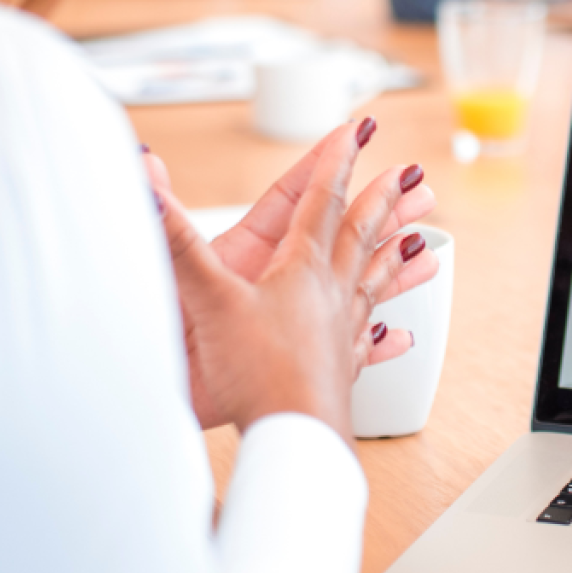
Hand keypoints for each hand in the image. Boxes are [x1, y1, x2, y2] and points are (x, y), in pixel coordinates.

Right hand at [150, 121, 438, 434]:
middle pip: (361, 236)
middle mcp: (328, 295)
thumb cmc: (258, 374)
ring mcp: (338, 333)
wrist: (292, 439)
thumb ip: (174, 238)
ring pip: (374, 285)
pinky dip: (383, 337)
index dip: (335, 162)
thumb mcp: (208, 299)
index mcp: (299, 269)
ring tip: (427, 248)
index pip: (321, 201)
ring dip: (397, 262)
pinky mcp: (338, 372)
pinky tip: (400, 337)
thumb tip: (144, 182)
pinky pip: (367, 345)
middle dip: (384, 203)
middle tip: (414, 179)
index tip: (356, 133)